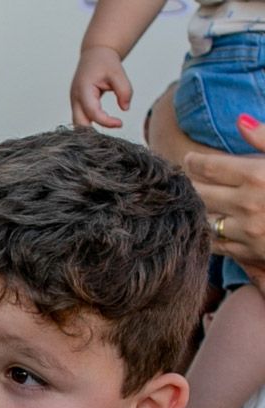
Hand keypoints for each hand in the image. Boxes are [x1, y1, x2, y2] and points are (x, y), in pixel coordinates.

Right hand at [71, 46, 132, 128]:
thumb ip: (124, 90)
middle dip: (92, 133)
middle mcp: (75, 98)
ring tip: (107, 132)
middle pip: (78, 124)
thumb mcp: (118, 73)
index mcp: (83, 89)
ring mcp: (74, 102)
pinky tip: (102, 126)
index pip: (92, 112)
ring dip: (90, 131)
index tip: (120, 123)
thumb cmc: (104, 61)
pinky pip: (81, 119)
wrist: (95, 53)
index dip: (106, 121)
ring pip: (77, 124)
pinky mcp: (77, 104)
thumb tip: (125, 108)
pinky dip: (90, 125)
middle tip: (109, 138)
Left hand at [185, 112, 264, 267]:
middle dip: (189, 184)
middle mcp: (248, 204)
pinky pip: (216, 243)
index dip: (194, 161)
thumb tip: (240, 120)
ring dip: (198, 209)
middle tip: (185, 178)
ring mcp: (247, 231)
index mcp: (258, 176)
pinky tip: (210, 224)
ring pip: (204, 218)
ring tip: (195, 200)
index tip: (189, 159)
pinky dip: (209, 233)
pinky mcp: (250, 252)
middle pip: (199, 193)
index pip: (209, 167)